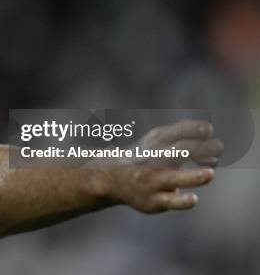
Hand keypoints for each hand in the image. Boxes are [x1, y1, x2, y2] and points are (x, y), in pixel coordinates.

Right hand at [102, 120, 222, 212]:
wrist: (111, 179)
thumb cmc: (144, 158)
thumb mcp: (156, 140)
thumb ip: (180, 133)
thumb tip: (209, 131)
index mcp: (155, 144)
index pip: (177, 132)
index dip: (194, 129)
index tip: (208, 129)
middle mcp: (153, 161)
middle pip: (179, 152)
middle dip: (202, 150)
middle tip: (218, 150)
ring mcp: (152, 180)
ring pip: (173, 178)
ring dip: (193, 176)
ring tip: (209, 173)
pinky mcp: (154, 200)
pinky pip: (170, 201)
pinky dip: (182, 200)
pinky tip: (193, 198)